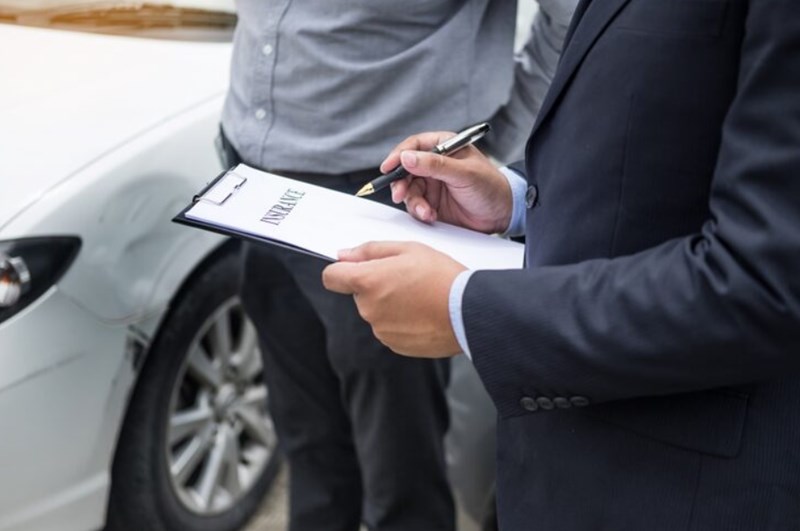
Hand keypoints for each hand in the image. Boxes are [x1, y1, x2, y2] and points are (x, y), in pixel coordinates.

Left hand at [322, 241, 466, 357]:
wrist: (468, 311)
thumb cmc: (441, 277)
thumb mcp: (408, 249)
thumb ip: (370, 251)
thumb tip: (344, 255)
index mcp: (367, 282)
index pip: (331, 277)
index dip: (342, 270)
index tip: (354, 268)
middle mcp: (369, 309)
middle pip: (359, 294)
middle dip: (376, 285)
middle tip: (406, 277)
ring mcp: (381, 330)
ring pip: (376, 312)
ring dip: (390, 304)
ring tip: (419, 296)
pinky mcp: (395, 345)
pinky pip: (390, 329)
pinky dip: (402, 321)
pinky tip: (423, 312)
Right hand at [382, 131, 512, 233]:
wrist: (502, 215)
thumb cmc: (491, 187)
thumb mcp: (463, 173)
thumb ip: (435, 165)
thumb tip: (407, 157)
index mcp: (444, 147)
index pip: (414, 146)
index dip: (399, 155)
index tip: (388, 166)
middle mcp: (435, 164)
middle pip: (406, 169)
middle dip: (401, 183)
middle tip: (399, 194)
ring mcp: (433, 184)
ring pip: (409, 190)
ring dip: (413, 202)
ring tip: (426, 211)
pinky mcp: (432, 203)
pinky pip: (416, 206)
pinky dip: (420, 212)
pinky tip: (431, 216)